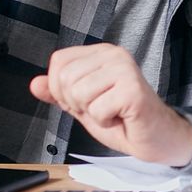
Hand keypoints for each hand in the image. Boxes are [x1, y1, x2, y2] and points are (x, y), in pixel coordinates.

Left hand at [28, 43, 191, 165]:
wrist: (156, 138)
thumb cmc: (124, 119)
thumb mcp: (83, 105)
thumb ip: (59, 93)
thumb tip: (35, 84)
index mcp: (102, 53)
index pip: (59, 61)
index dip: (61, 89)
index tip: (85, 100)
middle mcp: (115, 54)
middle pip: (65, 78)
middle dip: (76, 103)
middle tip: (101, 108)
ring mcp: (125, 70)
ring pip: (79, 93)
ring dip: (92, 113)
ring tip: (111, 112)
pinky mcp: (133, 90)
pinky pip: (97, 109)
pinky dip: (105, 122)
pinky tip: (121, 118)